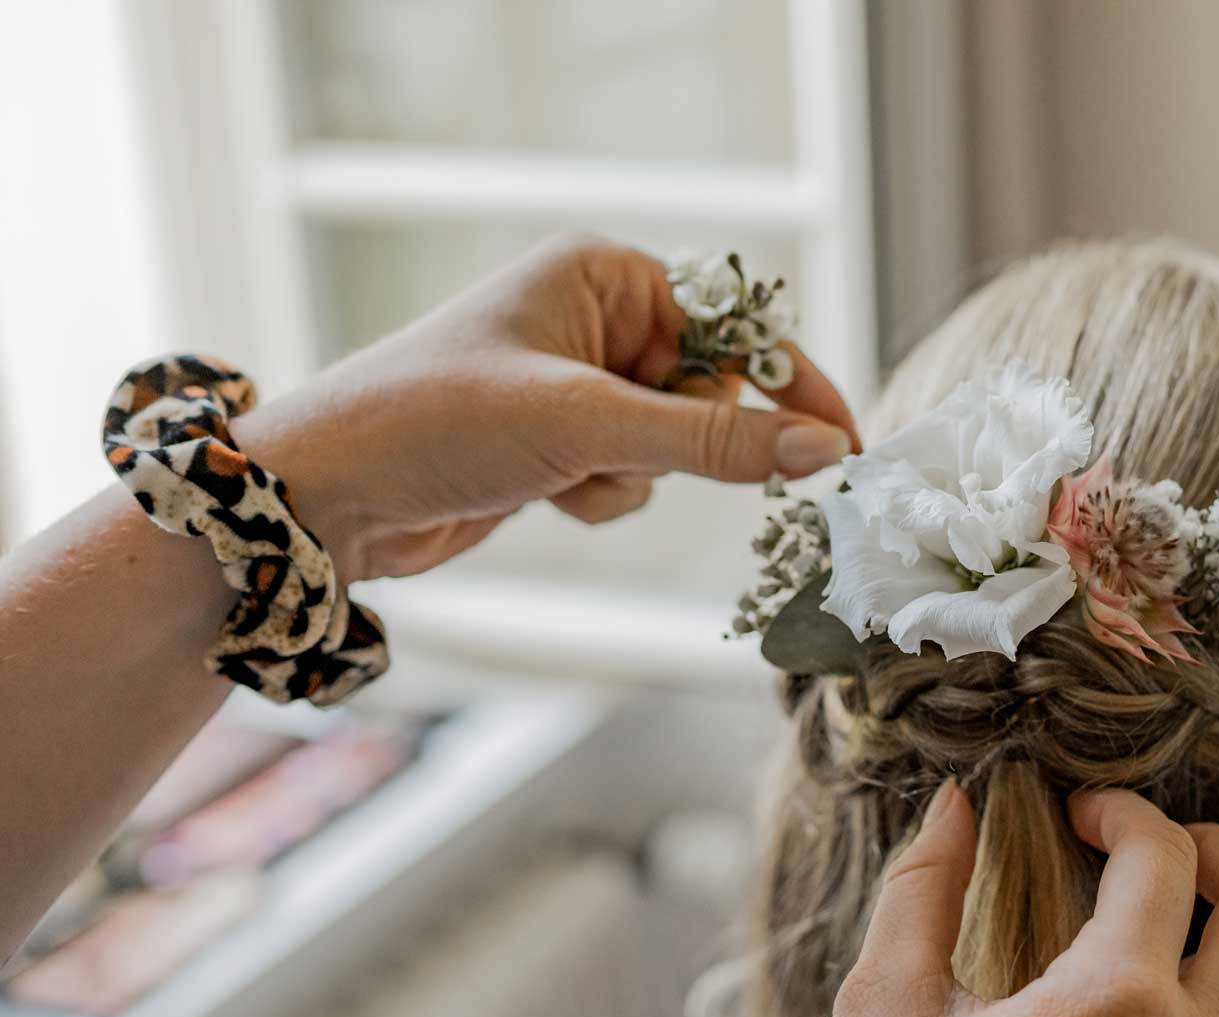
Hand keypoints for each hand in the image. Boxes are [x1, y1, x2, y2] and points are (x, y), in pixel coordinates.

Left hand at [231, 235, 860, 583]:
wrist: (330, 497)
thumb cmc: (438, 421)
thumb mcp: (588, 424)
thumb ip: (714, 438)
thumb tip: (822, 450)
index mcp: (602, 274)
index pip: (734, 324)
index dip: (788, 383)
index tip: (845, 441)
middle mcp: (593, 318)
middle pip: (709, 388)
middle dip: (685, 439)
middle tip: (636, 456)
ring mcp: (576, 383)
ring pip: (673, 444)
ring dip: (632, 475)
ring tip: (562, 471)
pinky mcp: (558, 442)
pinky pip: (630, 476)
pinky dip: (601, 495)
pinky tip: (540, 492)